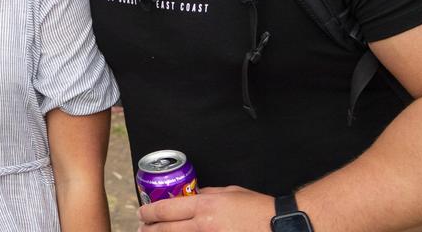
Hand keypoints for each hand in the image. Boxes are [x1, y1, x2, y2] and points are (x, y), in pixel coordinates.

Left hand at [138, 185, 273, 230]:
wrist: (280, 226)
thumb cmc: (256, 207)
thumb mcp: (228, 192)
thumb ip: (206, 194)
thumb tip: (189, 196)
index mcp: (205, 206)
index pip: (166, 209)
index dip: (148, 212)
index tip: (141, 213)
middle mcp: (204, 225)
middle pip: (166, 229)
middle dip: (149, 229)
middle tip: (141, 228)